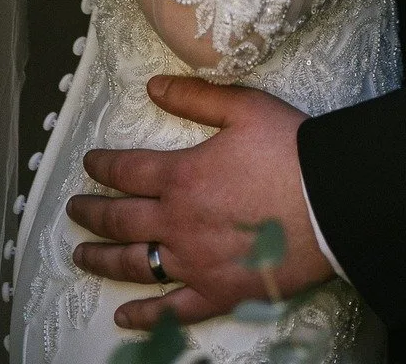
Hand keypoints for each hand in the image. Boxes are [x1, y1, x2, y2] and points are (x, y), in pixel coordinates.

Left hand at [69, 76, 332, 331]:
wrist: (331, 201)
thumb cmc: (290, 150)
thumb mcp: (244, 107)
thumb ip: (194, 97)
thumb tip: (153, 87)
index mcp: (182, 175)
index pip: (127, 170)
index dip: (103, 165)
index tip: (89, 164)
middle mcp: (178, 222)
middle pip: (121, 219)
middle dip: (92, 212)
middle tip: (74, 210)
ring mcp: (194, 262)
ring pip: (134, 264)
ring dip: (102, 259)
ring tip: (81, 255)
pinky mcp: (217, 292)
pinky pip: (171, 310)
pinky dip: (144, 316)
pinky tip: (125, 317)